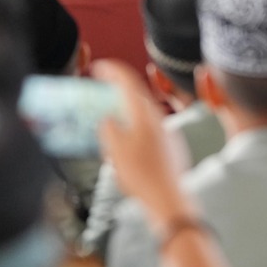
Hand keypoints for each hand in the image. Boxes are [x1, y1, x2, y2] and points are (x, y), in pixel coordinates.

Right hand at [94, 61, 192, 224]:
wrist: (168, 199)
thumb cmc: (141, 175)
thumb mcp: (114, 150)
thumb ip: (107, 128)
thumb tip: (107, 120)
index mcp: (144, 113)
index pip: (128, 81)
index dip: (112, 70)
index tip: (98, 67)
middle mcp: (157, 117)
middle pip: (135, 96)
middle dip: (116, 93)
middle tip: (100, 94)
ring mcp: (165, 131)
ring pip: (141, 114)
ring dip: (124, 114)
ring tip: (108, 127)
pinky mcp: (168, 145)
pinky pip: (147, 130)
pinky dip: (132, 130)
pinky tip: (124, 147)